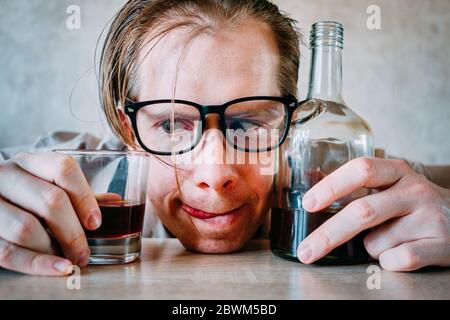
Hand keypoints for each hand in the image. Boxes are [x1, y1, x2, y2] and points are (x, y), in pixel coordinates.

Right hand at [0, 152, 101, 275]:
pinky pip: (8, 252)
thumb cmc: (24, 196)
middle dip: (73, 232)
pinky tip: (58, 269)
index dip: (85, 197)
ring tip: (69, 259)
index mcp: (29, 162)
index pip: (63, 169)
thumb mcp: (46, 186)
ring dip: (54, 249)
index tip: (95, 223)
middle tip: (84, 253)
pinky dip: (37, 265)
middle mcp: (6, 176)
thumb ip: (78, 195)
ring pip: (26, 228)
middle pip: (50, 200)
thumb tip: (116, 202)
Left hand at [297, 157, 449, 270]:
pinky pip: (397, 260)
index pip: (362, 169)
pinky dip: (387, 262)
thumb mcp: (390, 184)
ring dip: (368, 249)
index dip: (332, 185)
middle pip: (362, 211)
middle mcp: (414, 190)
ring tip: (385, 241)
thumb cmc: (413, 204)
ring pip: (375, 242)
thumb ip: (357, 185)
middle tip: (305, 252)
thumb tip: (310, 183)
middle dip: (328, 234)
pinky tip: (397, 254)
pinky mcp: (442, 244)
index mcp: (397, 171)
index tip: (308, 203)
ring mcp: (430, 217)